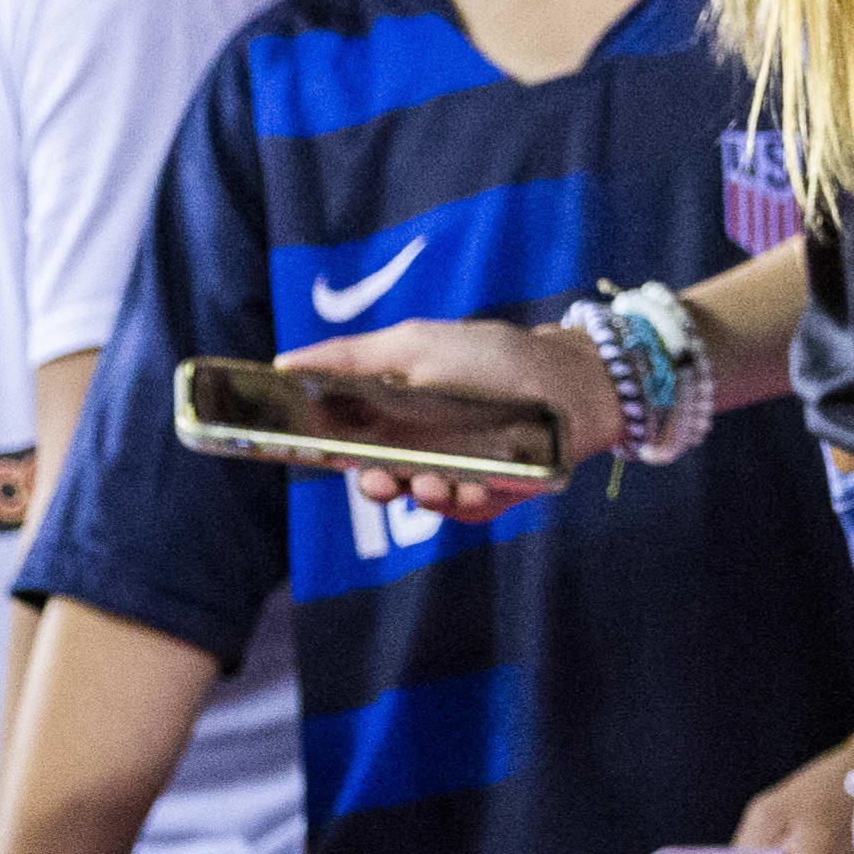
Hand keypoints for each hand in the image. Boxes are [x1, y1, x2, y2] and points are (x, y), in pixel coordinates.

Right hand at [276, 318, 618, 521]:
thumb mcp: (416, 344)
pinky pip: (467, 509)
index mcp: (394, 417)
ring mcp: (455, 475)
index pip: (346, 444)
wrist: (570, 378)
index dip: (327, 451)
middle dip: (375, 484)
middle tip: (378, 479)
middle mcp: (419, 450)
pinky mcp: (491, 495)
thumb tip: (283, 363)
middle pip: (379, 480)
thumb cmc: (492, 356)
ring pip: (421, 499)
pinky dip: (466, 500)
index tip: (311, 452)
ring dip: (421, 494)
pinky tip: (474, 485)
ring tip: (430, 482)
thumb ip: (351, 357)